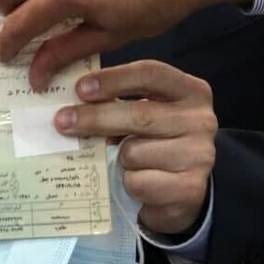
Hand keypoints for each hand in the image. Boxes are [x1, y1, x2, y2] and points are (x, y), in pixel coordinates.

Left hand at [54, 60, 216, 235]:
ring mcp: (199, 155)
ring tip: (125, 162)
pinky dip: (129, 183)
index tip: (79, 88)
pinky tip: (138, 183)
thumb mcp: (145, 113)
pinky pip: (139, 182)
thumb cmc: (157, 141)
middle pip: (139, 113)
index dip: (113, 79)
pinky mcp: (190, 189)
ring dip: (118, 159)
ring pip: (134, 152)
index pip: (151, 73)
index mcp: (191, 91)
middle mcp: (201, 120)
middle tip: (62, 121)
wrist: (186, 190)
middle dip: (95, 117)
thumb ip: (119, 101)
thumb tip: (71, 104)